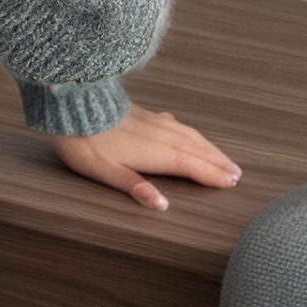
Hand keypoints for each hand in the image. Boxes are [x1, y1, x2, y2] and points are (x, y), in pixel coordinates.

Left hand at [47, 105, 242, 208]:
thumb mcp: (103, 170)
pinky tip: (184, 131)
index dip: (212, 173)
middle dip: (217, 160)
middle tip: (237, 173)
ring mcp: (150, 120)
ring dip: (207, 146)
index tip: (232, 182)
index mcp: (153, 151)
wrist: (69, 102)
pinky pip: (174, 123)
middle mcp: (157, 133)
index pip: (190, 164)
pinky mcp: (141, 112)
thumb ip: (133, 186)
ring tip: (221, 156)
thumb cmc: (82, 140)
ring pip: (186, 133)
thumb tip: (161, 204)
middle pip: (195, 148)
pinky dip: (188, 132)